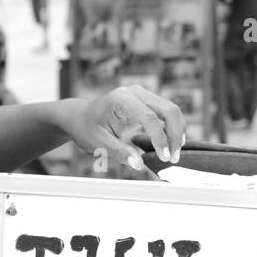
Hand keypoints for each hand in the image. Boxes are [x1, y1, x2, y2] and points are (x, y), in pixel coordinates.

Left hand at [59, 85, 185, 173]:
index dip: (160, 139)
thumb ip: (119, 152)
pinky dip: (171, 130)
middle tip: (174, 158)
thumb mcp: (97, 144)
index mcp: (121, 99)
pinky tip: (170, 147)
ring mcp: (143, 95)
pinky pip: (166, 114)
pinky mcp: (147, 102)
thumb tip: (139, 164)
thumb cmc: (86, 129)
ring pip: (171, 111)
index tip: (165, 158)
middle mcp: (135, 92)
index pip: (149, 117)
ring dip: (176, 133)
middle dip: (175, 134)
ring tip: (174, 155)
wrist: (80, 117)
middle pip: (168, 109)